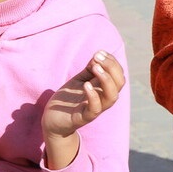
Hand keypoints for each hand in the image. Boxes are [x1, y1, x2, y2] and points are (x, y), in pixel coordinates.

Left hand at [41, 51, 124, 168]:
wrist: (53, 119)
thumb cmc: (68, 99)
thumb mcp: (80, 80)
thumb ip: (89, 69)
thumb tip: (98, 55)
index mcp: (103, 89)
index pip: (118, 74)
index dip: (112, 62)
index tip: (100, 52)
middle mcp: (103, 98)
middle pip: (119, 83)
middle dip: (112, 67)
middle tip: (98, 57)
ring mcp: (95, 109)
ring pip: (112, 96)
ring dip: (106, 79)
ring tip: (96, 67)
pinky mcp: (83, 118)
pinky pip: (95, 109)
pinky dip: (93, 96)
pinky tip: (86, 85)